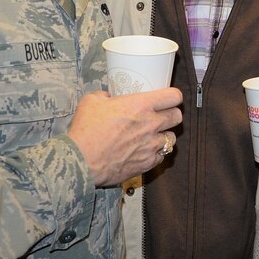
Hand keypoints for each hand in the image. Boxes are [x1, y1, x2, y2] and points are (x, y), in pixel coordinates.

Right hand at [68, 88, 182, 185]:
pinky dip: (156, 153)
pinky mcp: (147, 162)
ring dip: (164, 135)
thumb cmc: (86, 130)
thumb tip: (107, 96)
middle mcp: (151, 124)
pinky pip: (162, 156)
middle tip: (161, 116)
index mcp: (141, 105)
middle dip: (171, 115)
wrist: (81, 161)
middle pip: (177, 117)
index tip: (168, 99)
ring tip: (154, 135)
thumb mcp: (91, 101)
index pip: (174, 97)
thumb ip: (104, 95)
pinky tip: (146, 151)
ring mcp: (151, 145)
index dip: (173, 96)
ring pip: (172, 138)